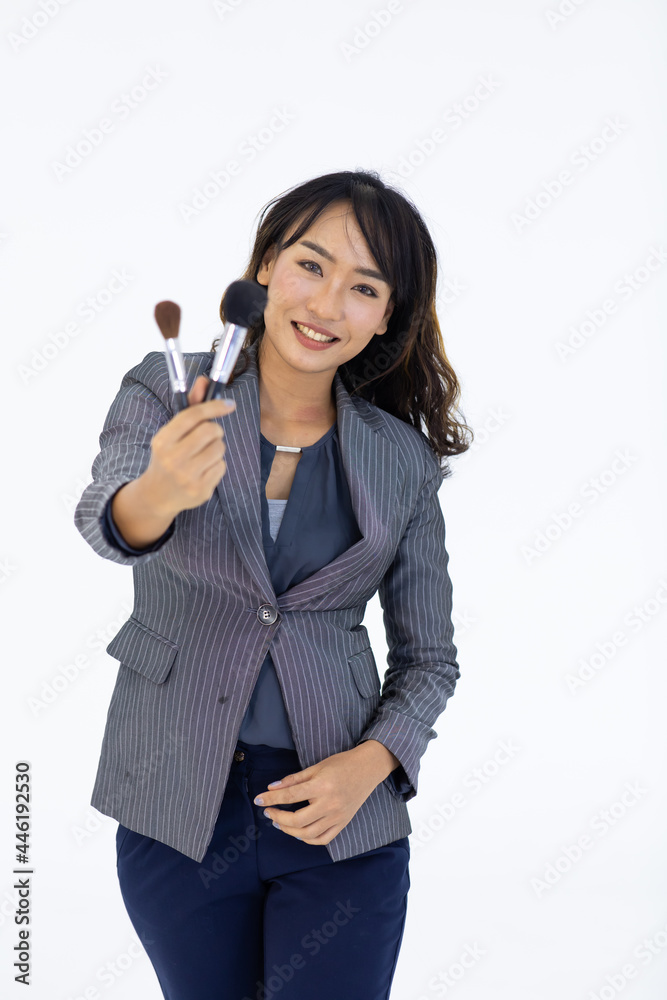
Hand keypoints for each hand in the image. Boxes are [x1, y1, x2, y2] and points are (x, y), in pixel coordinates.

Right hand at [141, 374, 235, 517]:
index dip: (214, 406)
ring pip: (219, 448)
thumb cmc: (167, 457)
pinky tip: (203, 470)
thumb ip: (189, 407)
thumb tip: (204, 380)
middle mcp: (173, 459)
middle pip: (211, 431)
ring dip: (216, 447)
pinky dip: (217, 465)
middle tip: (209, 436)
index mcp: (162, 441)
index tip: (229, 404)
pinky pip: (222, 466)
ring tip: (203, 455)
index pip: (193, 416)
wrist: (157, 495)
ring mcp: (187, 477)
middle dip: (215, 430)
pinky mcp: (201, 491)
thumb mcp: (171, 433)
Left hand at [253, 746, 383, 845]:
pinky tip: (298, 832)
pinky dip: (307, 839)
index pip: (290, 796)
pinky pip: (322, 839)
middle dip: (278, 818)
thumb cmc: (341, 764)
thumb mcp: (316, 767)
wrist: (367, 768)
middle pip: (297, 820)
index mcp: (321, 786)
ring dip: (289, 830)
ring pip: (308, 833)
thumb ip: (293, 779)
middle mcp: (330, 804)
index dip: (271, 798)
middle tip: (268, 812)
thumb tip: (272, 788)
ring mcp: (337, 816)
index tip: (258, 800)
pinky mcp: (343, 823)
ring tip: (279, 823)